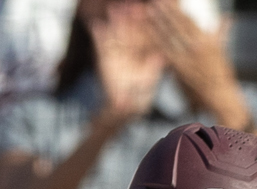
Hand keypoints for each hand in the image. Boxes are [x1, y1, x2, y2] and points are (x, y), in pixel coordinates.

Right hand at [90, 3, 165, 124]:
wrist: (122, 110)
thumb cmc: (139, 97)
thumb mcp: (149, 81)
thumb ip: (154, 67)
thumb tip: (162, 56)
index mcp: (142, 54)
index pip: (145, 36)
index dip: (146, 24)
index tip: (148, 11)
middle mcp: (130, 53)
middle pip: (130, 32)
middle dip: (130, 19)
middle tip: (130, 5)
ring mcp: (116, 56)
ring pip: (116, 36)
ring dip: (114, 23)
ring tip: (113, 10)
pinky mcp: (104, 62)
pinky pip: (101, 47)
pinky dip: (98, 37)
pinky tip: (95, 25)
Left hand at [148, 1, 251, 126]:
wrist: (220, 95)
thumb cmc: (221, 74)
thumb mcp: (222, 49)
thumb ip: (222, 31)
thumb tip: (230, 17)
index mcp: (207, 39)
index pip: (189, 20)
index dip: (177, 9)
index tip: (168, 1)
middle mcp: (197, 46)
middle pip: (178, 24)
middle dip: (167, 11)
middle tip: (156, 0)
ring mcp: (188, 58)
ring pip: (171, 37)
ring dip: (159, 23)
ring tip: (149, 10)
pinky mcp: (180, 69)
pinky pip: (167, 52)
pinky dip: (158, 43)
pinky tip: (150, 34)